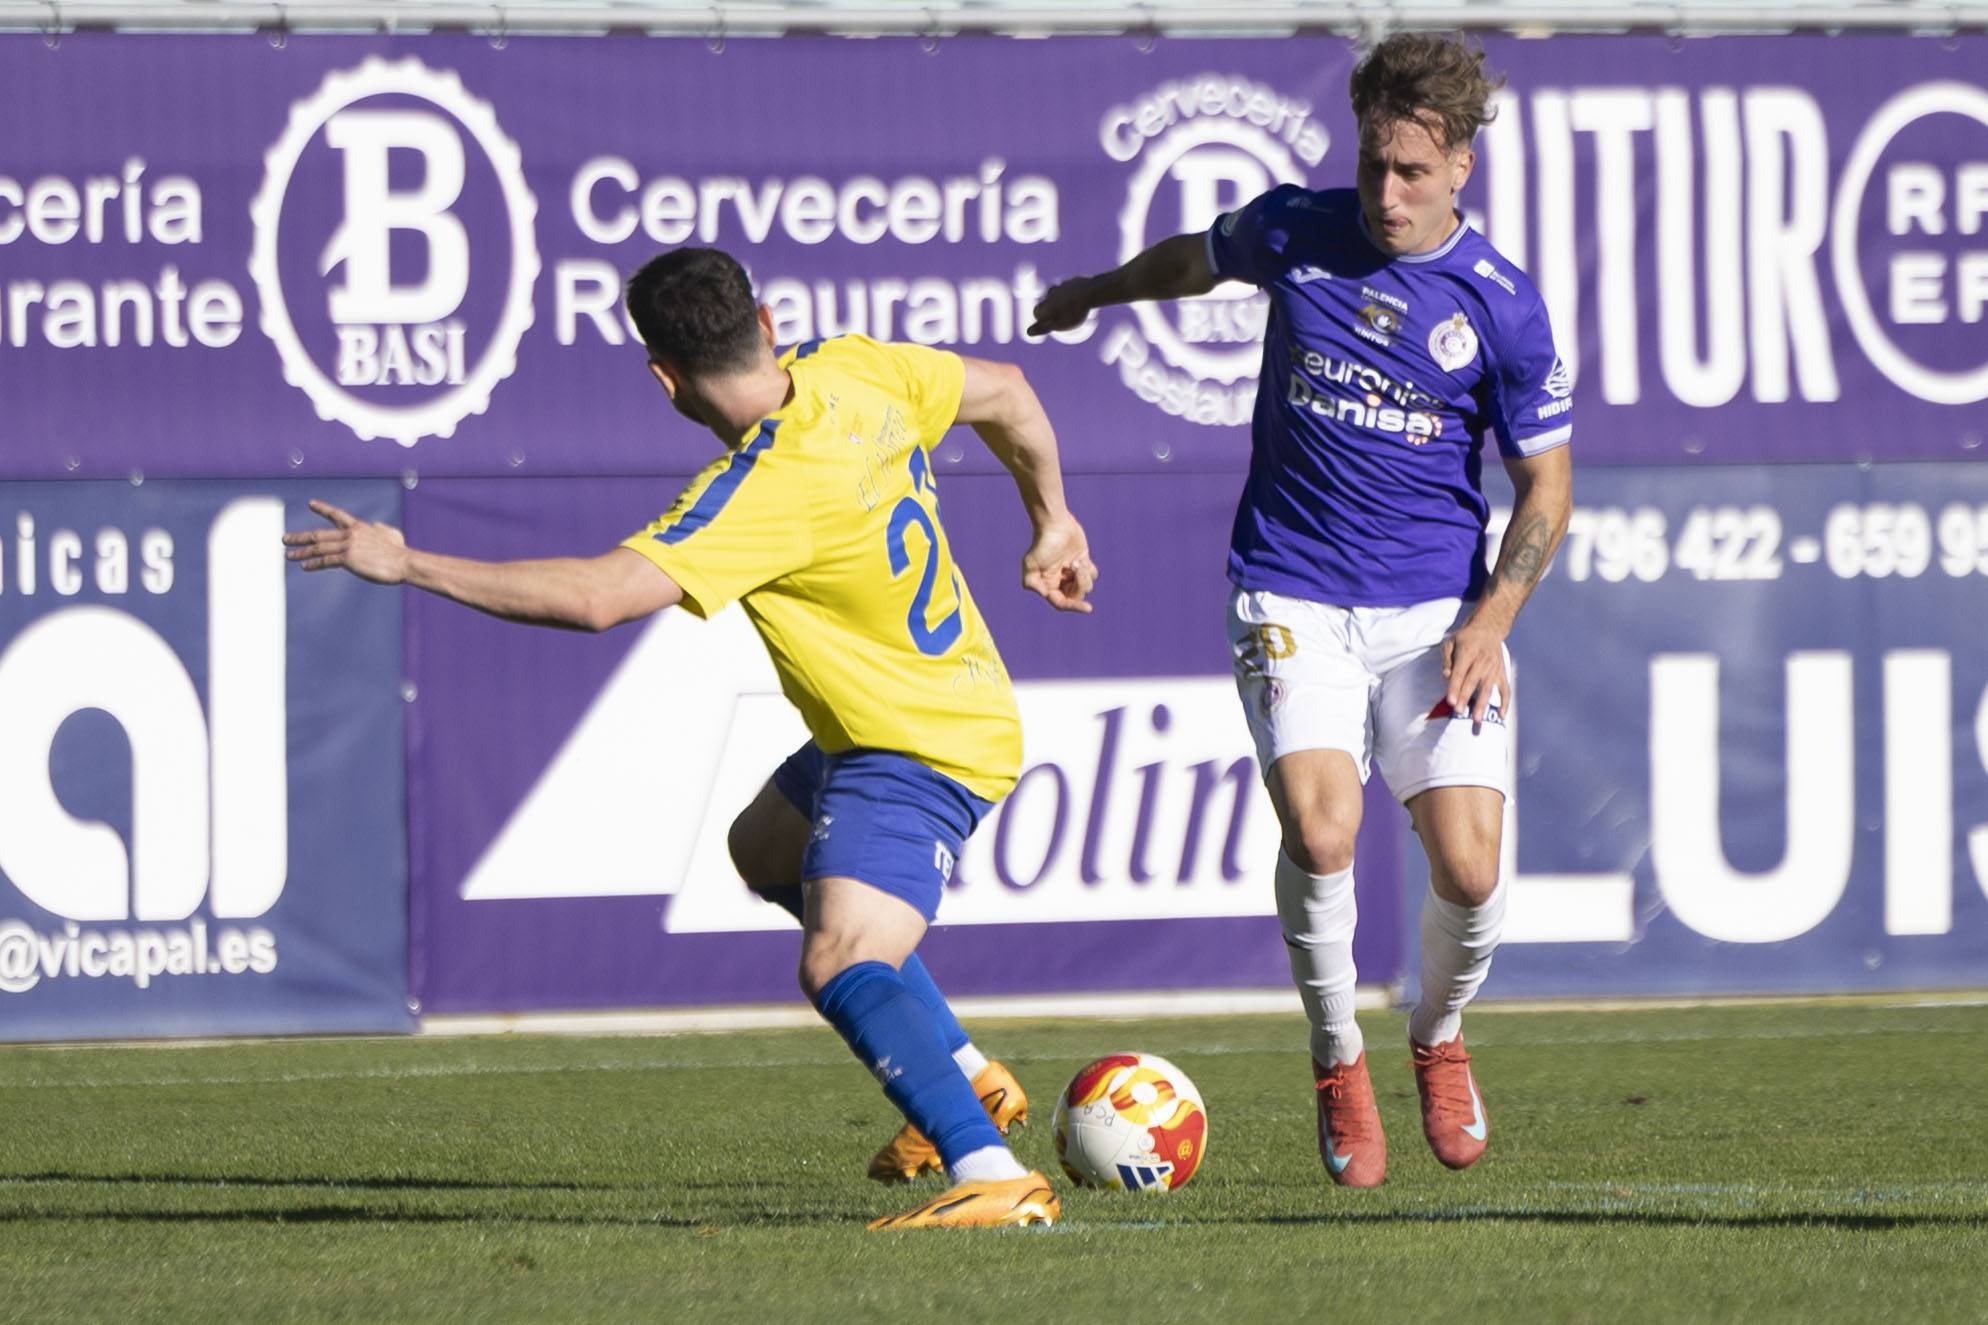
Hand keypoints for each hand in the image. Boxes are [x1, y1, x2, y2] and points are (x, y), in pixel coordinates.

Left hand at [282, 499, 410, 584]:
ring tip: (289, 555)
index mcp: (359, 526)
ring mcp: (348, 546)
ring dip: (301, 551)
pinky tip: (305, 566)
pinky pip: (325, 561)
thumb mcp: (390, 533)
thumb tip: (375, 525)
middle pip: (319, 534)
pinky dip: (313, 563)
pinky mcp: (347, 559)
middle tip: (285, 539)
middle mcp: (350, 534)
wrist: (403, 562)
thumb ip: (379, 528)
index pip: (337, 514)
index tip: (311, 504)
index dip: (323, 509)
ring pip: (318, 548)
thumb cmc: (399, 551)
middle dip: (300, 537)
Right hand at [1021, 514, 1097, 613]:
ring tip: (1077, 562)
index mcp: (1048, 585)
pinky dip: (1089, 569)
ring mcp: (1072, 573)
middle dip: (1080, 585)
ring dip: (1084, 576)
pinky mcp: (1082, 563)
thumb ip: (1031, 584)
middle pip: (1076, 596)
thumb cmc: (1042, 544)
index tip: (1089, 608)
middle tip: (1077, 568)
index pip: (1062, 603)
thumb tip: (1046, 595)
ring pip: (1086, 586)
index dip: (1074, 607)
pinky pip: (1091, 575)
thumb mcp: (1030, 564)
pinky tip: (1081, 559)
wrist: (1055, 524)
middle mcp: (1060, 582)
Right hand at [1027, 277, 1097, 336]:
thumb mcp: (1060, 324)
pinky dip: (1070, 294)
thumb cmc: (1075, 311)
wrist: (1092, 291)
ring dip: (1059, 300)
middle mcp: (1051, 293)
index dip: (1042, 320)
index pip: (1036, 312)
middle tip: (1062, 317)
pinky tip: (1078, 299)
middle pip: (1046, 303)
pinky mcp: (1072, 281)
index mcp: (1047, 304)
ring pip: (1056, 294)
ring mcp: (1062, 285)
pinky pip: (1068, 289)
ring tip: (1071, 308)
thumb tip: (1028, 332)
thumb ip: (1043, 328)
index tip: (1051, 325)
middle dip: (1050, 310)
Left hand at [1441, 617, 1510, 727]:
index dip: (1454, 687)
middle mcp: (1482, 661)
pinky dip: (1505, 702)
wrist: (1489, 628)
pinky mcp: (1502, 673)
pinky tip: (1501, 715)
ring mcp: (1494, 668)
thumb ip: (1447, 659)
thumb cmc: (1465, 638)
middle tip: (1459, 712)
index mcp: (1468, 653)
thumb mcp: (1450, 642)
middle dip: (1465, 697)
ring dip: (1482, 704)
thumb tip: (1445, 676)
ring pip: (1488, 688)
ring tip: (1476, 719)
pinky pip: (1505, 689)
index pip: (1460, 673)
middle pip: (1472, 682)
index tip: (1450, 701)